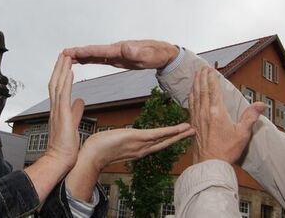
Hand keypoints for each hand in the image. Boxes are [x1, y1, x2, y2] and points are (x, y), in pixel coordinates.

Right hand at [44, 54, 84, 171]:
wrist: (59, 159)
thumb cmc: (65, 147)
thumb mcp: (73, 124)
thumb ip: (75, 111)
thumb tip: (80, 102)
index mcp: (58, 110)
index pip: (58, 88)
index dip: (61, 75)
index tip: (65, 63)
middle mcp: (55, 107)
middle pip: (55, 82)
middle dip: (59, 67)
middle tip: (64, 53)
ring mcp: (57, 110)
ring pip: (58, 84)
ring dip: (62, 69)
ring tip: (67, 56)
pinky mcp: (62, 114)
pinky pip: (64, 94)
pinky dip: (66, 81)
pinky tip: (70, 71)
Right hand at [63, 40, 178, 69]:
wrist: (163, 54)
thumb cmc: (156, 54)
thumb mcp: (147, 54)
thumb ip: (136, 51)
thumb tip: (125, 48)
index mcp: (120, 50)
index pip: (99, 51)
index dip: (84, 52)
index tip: (71, 52)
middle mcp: (115, 50)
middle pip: (93, 52)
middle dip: (78, 53)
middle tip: (63, 54)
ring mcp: (116, 54)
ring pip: (95, 55)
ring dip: (81, 56)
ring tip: (67, 57)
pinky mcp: (118, 58)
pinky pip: (101, 58)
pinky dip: (90, 58)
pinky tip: (84, 60)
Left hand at [65, 124, 194, 200]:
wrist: (91, 155)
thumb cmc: (98, 148)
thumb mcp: (112, 141)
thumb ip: (118, 139)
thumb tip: (117, 136)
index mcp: (136, 150)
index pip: (156, 144)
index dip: (169, 139)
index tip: (178, 135)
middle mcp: (141, 149)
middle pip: (164, 143)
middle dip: (179, 138)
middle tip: (192, 132)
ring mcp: (141, 145)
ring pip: (164, 139)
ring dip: (179, 134)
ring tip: (191, 129)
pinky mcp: (138, 138)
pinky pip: (158, 134)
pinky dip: (170, 131)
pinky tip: (180, 128)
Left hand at [190, 67, 263, 163]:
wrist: (209, 164)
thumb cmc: (226, 150)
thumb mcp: (242, 134)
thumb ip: (250, 117)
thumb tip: (261, 104)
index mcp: (217, 112)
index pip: (214, 89)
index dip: (212, 78)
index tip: (211, 69)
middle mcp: (205, 112)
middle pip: (202, 89)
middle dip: (201, 77)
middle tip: (202, 67)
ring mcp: (197, 117)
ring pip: (194, 96)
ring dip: (195, 84)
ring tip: (195, 75)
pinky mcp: (193, 124)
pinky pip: (191, 105)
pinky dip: (191, 95)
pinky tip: (191, 93)